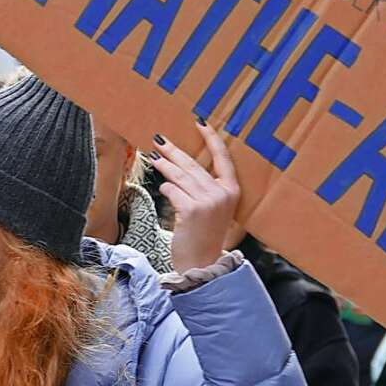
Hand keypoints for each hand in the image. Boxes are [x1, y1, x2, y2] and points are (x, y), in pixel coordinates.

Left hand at [151, 118, 239, 273]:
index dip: (211, 138)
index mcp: (232, 191)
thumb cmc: (205, 236)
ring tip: (153, 156)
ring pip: (180, 176)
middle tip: (159, 140)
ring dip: (164, 165)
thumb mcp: (213, 210)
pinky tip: (163, 187)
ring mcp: (208, 201)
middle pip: (194, 165)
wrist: (203, 264)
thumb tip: (182, 165)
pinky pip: (173, 190)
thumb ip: (205, 189)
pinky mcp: (192, 209)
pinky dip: (166, 188)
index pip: (222, 157)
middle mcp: (222, 194)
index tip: (200, 121)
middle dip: (174, 151)